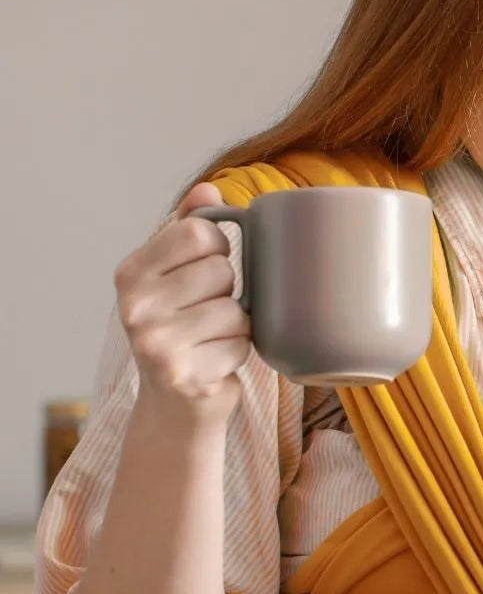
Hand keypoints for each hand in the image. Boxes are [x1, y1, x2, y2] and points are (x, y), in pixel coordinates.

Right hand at [114, 182, 251, 421]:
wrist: (174, 405)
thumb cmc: (180, 328)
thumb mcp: (175, 274)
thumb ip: (188, 228)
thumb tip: (207, 188)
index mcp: (130, 273)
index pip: (199, 232)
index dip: (216, 248)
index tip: (204, 268)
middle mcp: (135, 307)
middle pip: (221, 271)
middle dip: (226, 292)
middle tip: (205, 312)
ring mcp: (155, 344)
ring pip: (234, 309)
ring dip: (235, 325)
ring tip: (211, 339)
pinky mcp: (184, 375)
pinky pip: (241, 343)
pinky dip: (238, 352)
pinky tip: (214, 361)